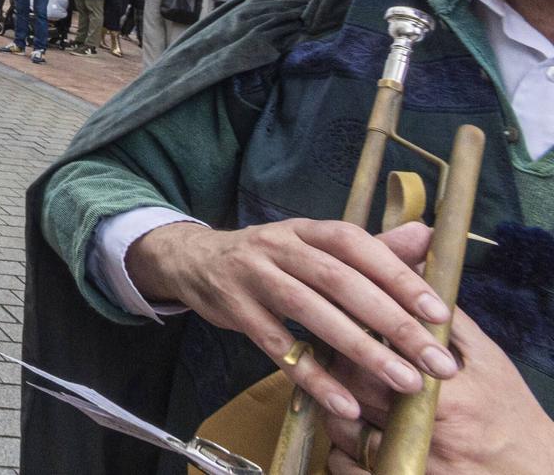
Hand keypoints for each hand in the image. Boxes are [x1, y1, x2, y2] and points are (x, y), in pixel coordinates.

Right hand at [124, 220, 455, 421]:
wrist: (195, 260)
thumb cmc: (271, 258)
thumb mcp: (314, 245)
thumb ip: (370, 248)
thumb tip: (426, 236)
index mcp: (307, 230)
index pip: (357, 245)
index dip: (398, 276)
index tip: (440, 313)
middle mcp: (280, 247)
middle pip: (339, 281)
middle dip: (393, 323)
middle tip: (438, 362)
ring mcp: (254, 277)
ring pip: (311, 312)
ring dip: (362, 349)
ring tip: (405, 383)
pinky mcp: (235, 310)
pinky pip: (277, 347)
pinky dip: (313, 377)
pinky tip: (346, 403)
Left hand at [325, 292, 553, 474]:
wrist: (534, 473)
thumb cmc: (509, 412)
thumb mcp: (488, 361)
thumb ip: (448, 320)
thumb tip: (415, 268)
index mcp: (446, 399)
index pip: (375, 360)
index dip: (352, 336)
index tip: (343, 318)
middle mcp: (425, 436)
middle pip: (352, 392)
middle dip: (337, 367)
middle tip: (335, 349)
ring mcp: (411, 465)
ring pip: (342, 429)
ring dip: (335, 406)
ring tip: (341, 387)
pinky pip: (346, 467)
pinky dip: (340, 448)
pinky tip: (352, 428)